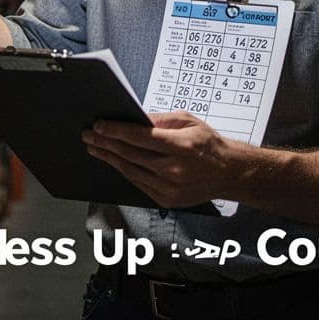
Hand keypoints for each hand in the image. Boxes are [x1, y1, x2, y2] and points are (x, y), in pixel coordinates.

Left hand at [82, 111, 245, 208]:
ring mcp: (169, 188)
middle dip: (105, 143)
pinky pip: (138, 184)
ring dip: (109, 158)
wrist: (230, 173)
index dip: (115, 131)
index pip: (139, 137)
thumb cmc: (210, 145)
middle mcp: (173, 170)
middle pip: (130, 155)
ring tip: (95, 148)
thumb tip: (134, 119)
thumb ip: (160, 120)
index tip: (98, 126)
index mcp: (180, 147)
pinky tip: (114, 162)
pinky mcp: (167, 200)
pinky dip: (124, 171)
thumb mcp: (189, 122)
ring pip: (130, 171)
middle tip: (88, 135)